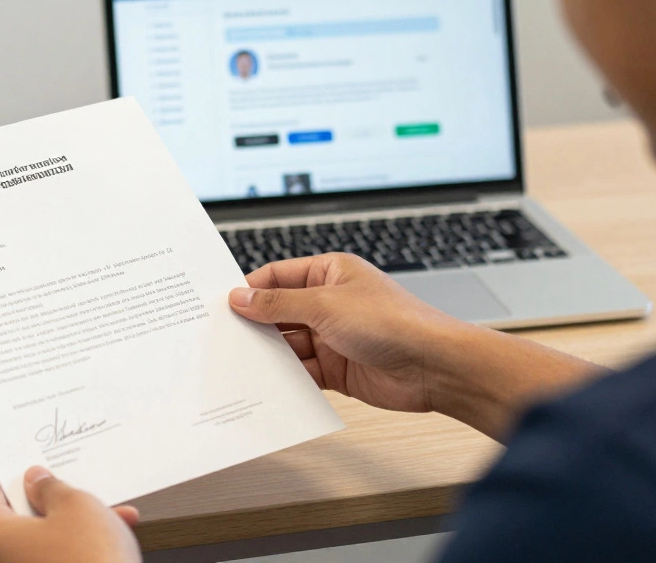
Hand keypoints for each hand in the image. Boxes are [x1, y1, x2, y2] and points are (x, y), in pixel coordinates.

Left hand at [0, 467, 141, 562]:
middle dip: (48, 498)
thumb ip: (51, 487)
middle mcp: (1, 561)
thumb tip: (39, 481)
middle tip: (66, 483)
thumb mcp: (76, 505)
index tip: (20, 463)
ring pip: (43, 539)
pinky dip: (79, 545)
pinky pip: (57, 557)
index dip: (3, 473)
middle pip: (15, 518)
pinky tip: (111, 535)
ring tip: (106, 511)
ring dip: (73, 522)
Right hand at [229, 253, 465, 413]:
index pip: (278, 275)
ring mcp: (333, 337)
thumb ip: (278, 303)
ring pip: (288, 344)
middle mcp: (330, 303)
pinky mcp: (337, 369)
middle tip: (223, 335)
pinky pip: (301, 372)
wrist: (434, 366)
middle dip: (255, 324)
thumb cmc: (394, 321)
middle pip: (279, 312)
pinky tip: (267, 382)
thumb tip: (241, 297)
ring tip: (239, 362)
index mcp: (330, 273)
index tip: (222, 304)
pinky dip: (286, 377)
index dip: (250, 289)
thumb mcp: (325, 304)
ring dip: (269, 353)